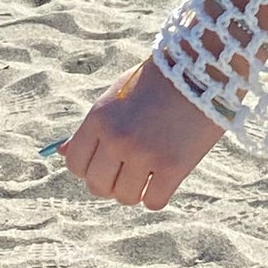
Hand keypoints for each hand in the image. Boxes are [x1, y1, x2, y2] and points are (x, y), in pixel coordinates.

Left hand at [55, 57, 224, 207]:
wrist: (204, 66)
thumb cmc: (159, 81)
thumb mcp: (117, 97)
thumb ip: (92, 127)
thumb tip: (63, 153)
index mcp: (99, 118)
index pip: (75, 164)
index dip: (89, 168)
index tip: (106, 163)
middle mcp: (117, 138)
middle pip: (97, 185)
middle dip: (111, 182)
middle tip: (129, 171)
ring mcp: (144, 154)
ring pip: (125, 197)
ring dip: (135, 190)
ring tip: (150, 172)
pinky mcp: (173, 166)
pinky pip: (153, 201)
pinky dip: (158, 195)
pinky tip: (166, 177)